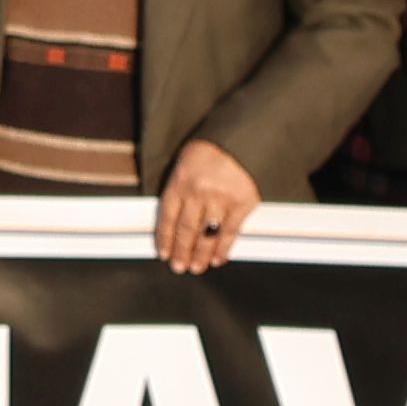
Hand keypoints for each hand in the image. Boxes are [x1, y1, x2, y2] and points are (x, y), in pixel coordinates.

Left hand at [155, 136, 263, 274]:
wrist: (241, 138)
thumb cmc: (210, 149)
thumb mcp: (184, 163)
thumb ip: (179, 188)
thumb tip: (172, 218)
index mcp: (180, 182)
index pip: (167, 217)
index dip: (165, 238)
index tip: (163, 253)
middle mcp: (198, 193)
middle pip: (186, 230)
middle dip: (181, 251)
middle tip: (179, 267)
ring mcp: (221, 199)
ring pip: (207, 235)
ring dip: (201, 254)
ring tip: (196, 267)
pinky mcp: (243, 203)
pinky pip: (230, 232)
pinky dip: (223, 248)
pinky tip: (218, 259)